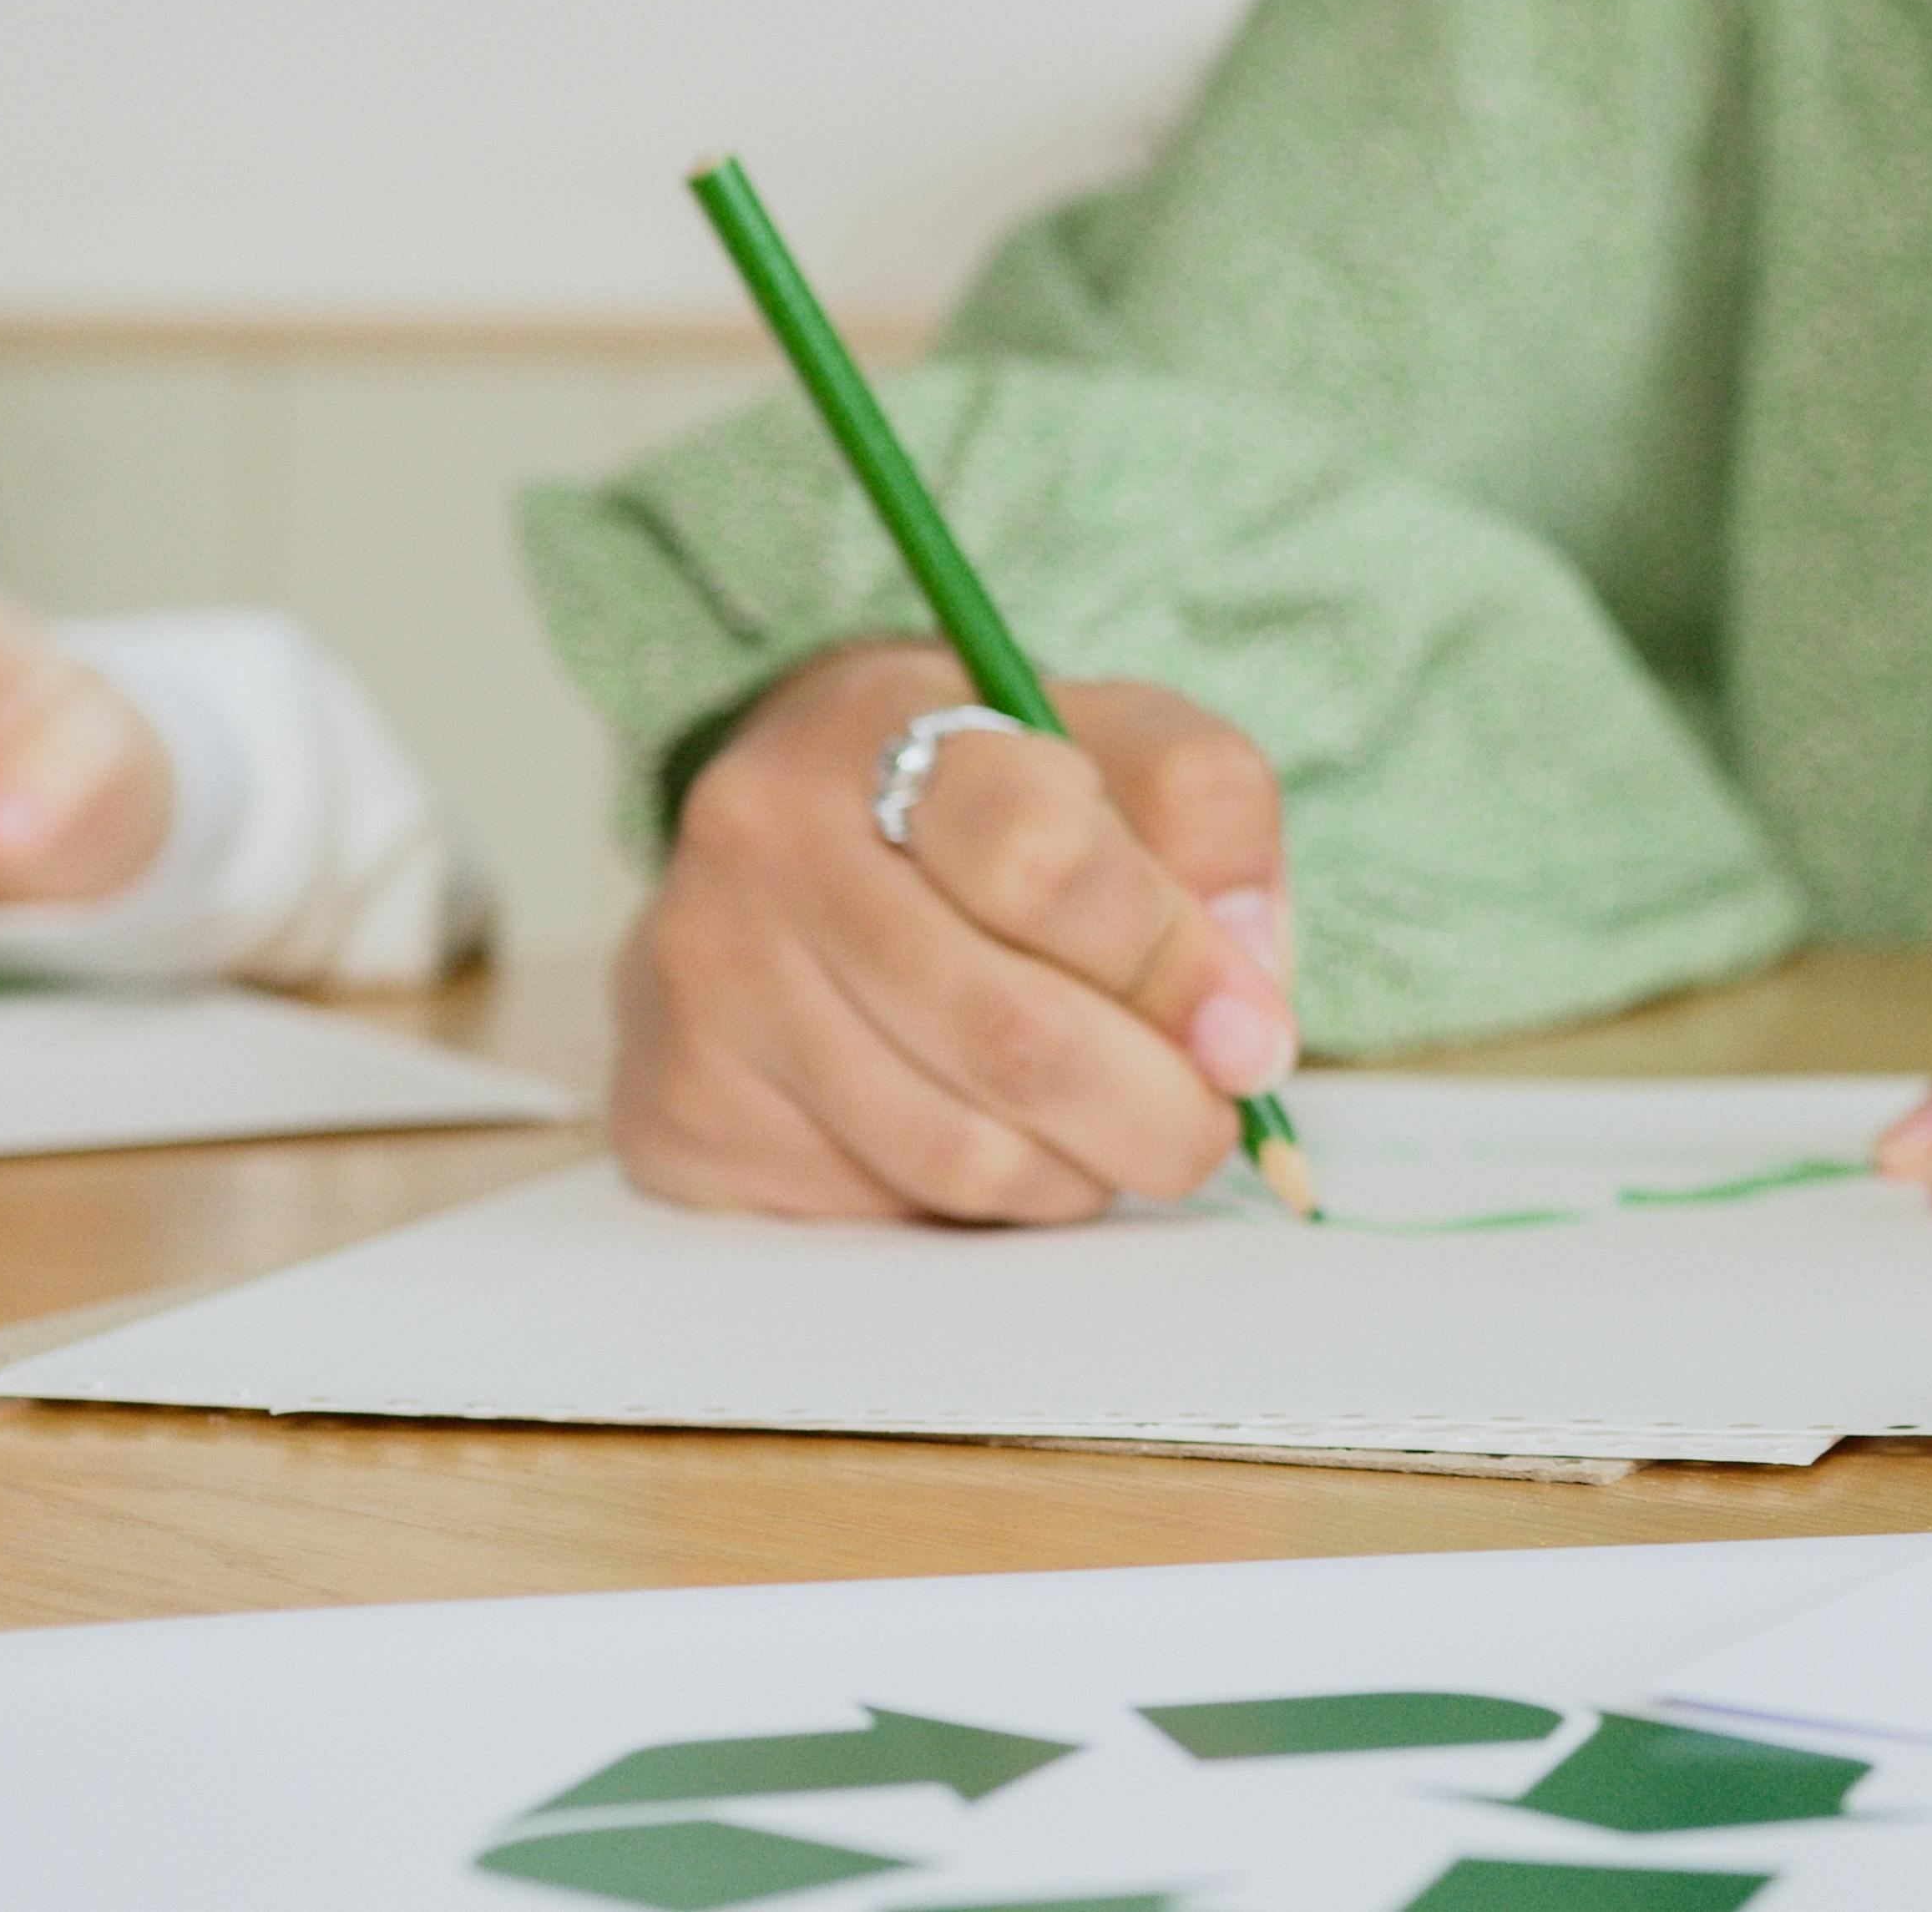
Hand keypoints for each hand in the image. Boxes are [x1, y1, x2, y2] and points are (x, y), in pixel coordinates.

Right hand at [618, 643, 1300, 1223]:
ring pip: (960, 1151)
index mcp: (886, 726)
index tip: (1246, 1026)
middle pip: (1011, 1036)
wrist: (797, 841)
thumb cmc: (998, 798)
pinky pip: (888, 1203)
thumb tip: (1244, 1010)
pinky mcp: (685, 1107)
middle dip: (1157, 1110)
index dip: (1174, 965)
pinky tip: (992, 1127)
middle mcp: (767, 845)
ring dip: (1079, 1167)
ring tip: (1105, 1120)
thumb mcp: (1127, 747)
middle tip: (1210, 1120)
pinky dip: (986, 1196)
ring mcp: (708, 983)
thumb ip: (1216, 831)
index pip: (1046, 860)